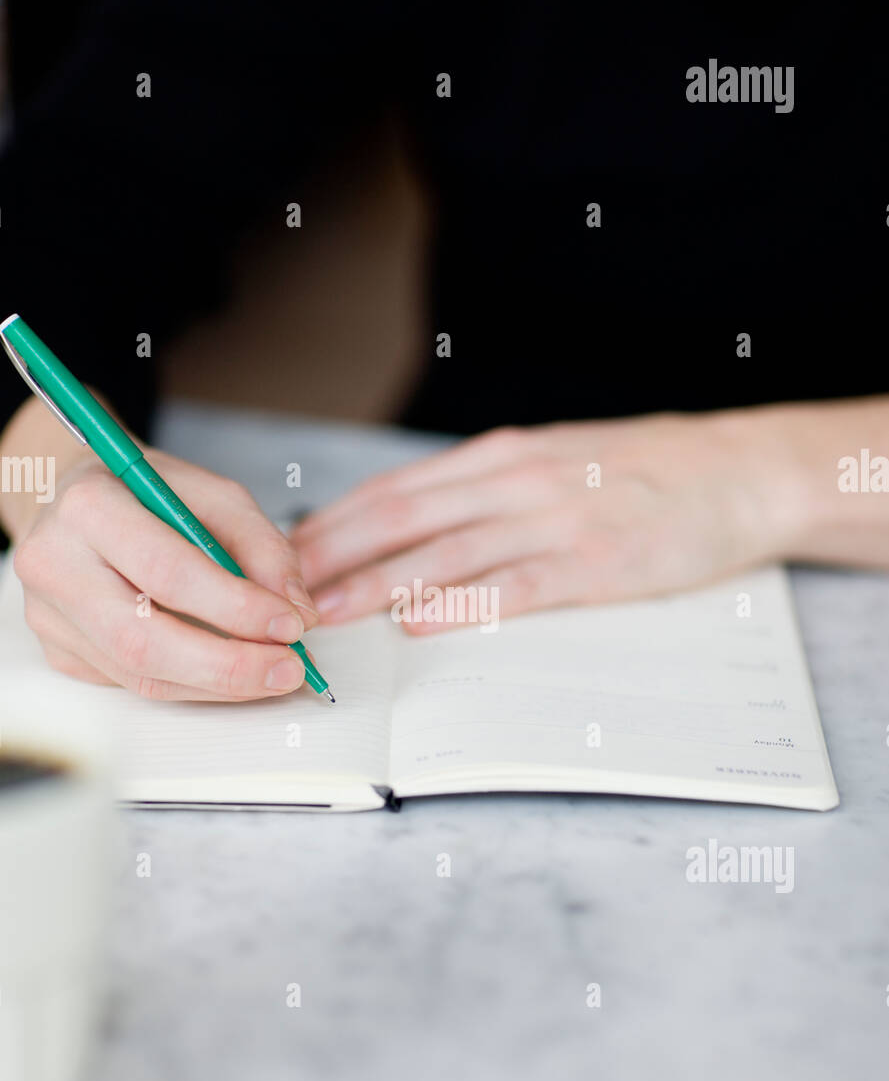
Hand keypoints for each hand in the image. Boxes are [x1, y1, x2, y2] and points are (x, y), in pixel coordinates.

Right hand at [14, 446, 318, 697]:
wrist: (68, 498)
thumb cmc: (143, 492)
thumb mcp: (212, 494)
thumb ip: (262, 547)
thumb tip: (298, 611)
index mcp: (89, 506)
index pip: (166, 571)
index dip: (235, 607)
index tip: (290, 624)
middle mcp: (54, 564)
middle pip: (144, 641)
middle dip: (228, 666)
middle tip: (289, 669)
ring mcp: (48, 615)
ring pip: (140, 675)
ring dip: (218, 684)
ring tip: (272, 674)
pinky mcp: (58, 650)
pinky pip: (133, 683)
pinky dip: (193, 684)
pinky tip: (228, 671)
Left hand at [292, 411, 803, 630]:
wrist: (737, 471)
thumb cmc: (640, 474)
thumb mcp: (553, 463)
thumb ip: (487, 492)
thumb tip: (413, 528)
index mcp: (500, 458)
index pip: (394, 491)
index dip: (332, 525)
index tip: (280, 556)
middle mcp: (516, 481)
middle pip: (402, 518)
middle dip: (332, 557)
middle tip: (277, 592)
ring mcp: (555, 519)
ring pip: (446, 552)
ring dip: (377, 585)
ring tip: (325, 614)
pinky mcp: (595, 563)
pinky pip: (517, 585)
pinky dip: (465, 603)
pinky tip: (423, 622)